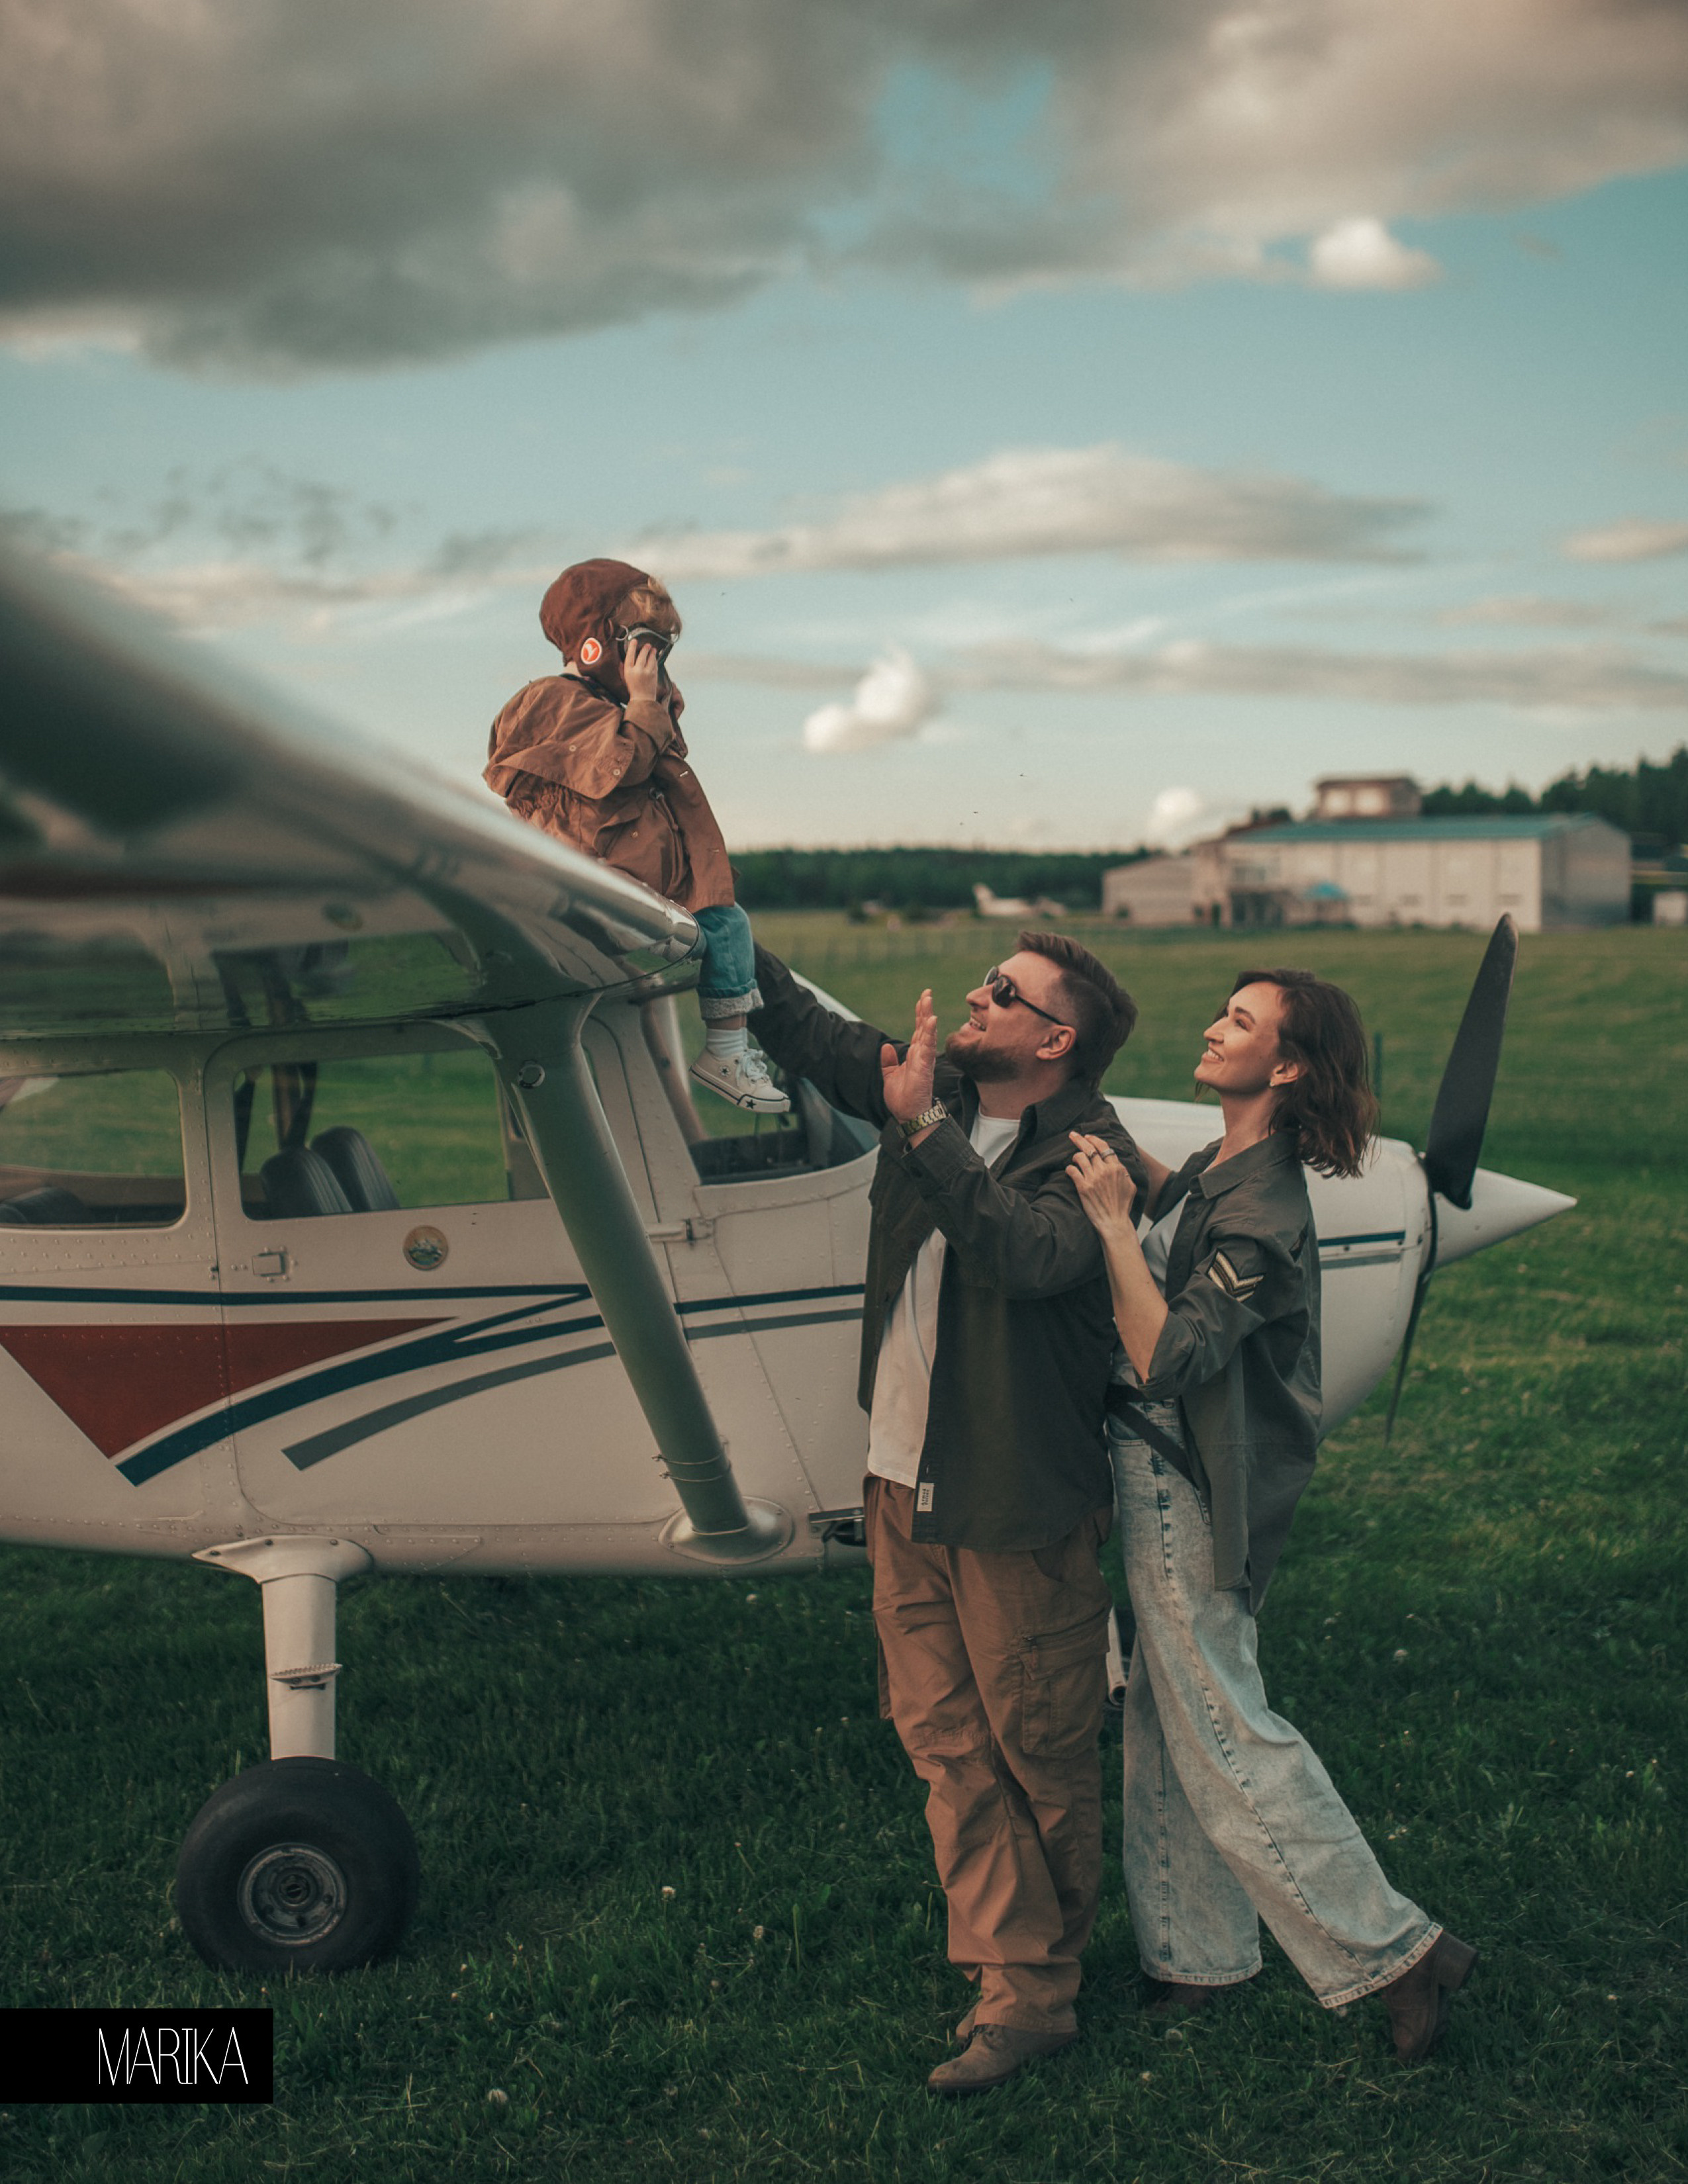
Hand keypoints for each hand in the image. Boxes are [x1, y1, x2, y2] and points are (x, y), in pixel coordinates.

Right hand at [624, 639, 662, 704]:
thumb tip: (622, 660)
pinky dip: (655, 660)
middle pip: (642, 655)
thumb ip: (622, 669)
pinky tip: (655, 657)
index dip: (632, 647)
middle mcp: (638, 671)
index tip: (634, 640)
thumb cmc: (633, 688)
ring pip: (650, 658)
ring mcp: (647, 672)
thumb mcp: (625, 678)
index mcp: (629, 671)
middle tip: (647, 645)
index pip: (630, 655)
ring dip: (652, 653)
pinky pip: (655, 664)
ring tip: (653, 649)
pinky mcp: (654, 675)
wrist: (642, 699)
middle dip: (645, 648)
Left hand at [879, 988, 937, 1122]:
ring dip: (928, 1016)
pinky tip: (931, 1020)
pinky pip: (927, 1046)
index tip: (922, 999)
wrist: (908, 1116)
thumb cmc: (903, 1098)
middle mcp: (921, 1055)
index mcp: (915, 1056)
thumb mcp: (890, 1076)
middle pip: (924, 1027)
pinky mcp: (924, 1067)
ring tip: (928, 999)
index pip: (918, 1030)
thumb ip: (888, 1061)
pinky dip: (929, 1033)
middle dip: (925, 1009)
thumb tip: (886, 1047)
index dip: (920, 1014)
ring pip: (927, 1033)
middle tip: (927, 992)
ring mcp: (924, 1060)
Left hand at [1066, 1130, 1138, 1231]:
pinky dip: (1069, 1169)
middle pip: (1089, 1148)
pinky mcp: (1083, 1187)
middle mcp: (1105, 1170)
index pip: (1104, 1147)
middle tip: (1072, 1135)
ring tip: (1074, 1160)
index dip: (1094, 1140)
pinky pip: (1072, 1170)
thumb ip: (1124, 1173)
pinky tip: (1070, 1171)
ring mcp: (1093, 1178)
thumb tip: (1118, 1165)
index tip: (1088, 1136)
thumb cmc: (1122, 1206)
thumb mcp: (1130, 1186)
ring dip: (1075, 1157)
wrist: (1114, 1222)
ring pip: (1079, 1157)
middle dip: (1079, 1139)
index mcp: (1117, 1168)